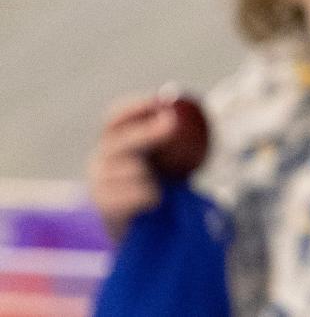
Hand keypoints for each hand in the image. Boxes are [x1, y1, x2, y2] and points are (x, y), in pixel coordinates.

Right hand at [87, 95, 177, 242]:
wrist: (139, 222)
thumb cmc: (155, 178)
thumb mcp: (162, 153)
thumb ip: (170, 133)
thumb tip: (197, 107)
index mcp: (111, 140)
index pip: (116, 117)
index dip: (135, 107)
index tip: (161, 101)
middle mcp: (100, 158)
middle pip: (120, 139)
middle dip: (146, 130)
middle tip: (171, 123)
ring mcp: (98, 182)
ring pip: (127, 169)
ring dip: (147, 172)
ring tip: (159, 180)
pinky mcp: (103, 206)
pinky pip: (127, 196)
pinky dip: (145, 195)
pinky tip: (156, 197)